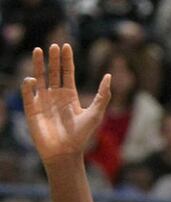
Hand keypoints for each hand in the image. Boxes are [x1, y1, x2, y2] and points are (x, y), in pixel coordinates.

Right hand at [22, 44, 110, 165]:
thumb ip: (102, 95)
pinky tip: (33, 79)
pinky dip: (28, 85)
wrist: (65, 152)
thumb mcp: (96, 113)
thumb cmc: (82, 135)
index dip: (66, 60)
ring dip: (38, 65)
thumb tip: (108, 76)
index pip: (67, 73)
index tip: (65, 46)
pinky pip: (28, 94)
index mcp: (70, 96)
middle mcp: (55, 96)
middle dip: (53, 59)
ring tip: (38, 51)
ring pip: (39, 78)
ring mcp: (43, 102)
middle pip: (52, 72)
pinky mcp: (32, 110)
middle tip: (53, 46)